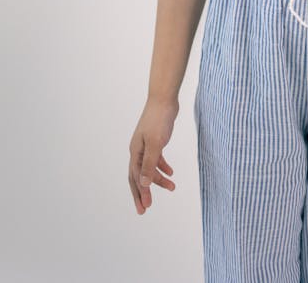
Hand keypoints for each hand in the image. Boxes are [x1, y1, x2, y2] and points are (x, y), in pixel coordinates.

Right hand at [128, 95, 178, 213]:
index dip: (140, 194)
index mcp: (135, 152)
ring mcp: (146, 144)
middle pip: (138, 176)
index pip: (135, 178)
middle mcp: (137, 150)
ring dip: (158, 179)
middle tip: (146, 209)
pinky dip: (162, 166)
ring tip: (172, 187)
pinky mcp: (154, 139)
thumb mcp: (156, 144)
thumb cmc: (159, 120)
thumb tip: (144, 184)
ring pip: (149, 167)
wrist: (164, 99)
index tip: (146, 208)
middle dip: (142, 192)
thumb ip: (150, 165)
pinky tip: (171, 172)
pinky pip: (156, 158)